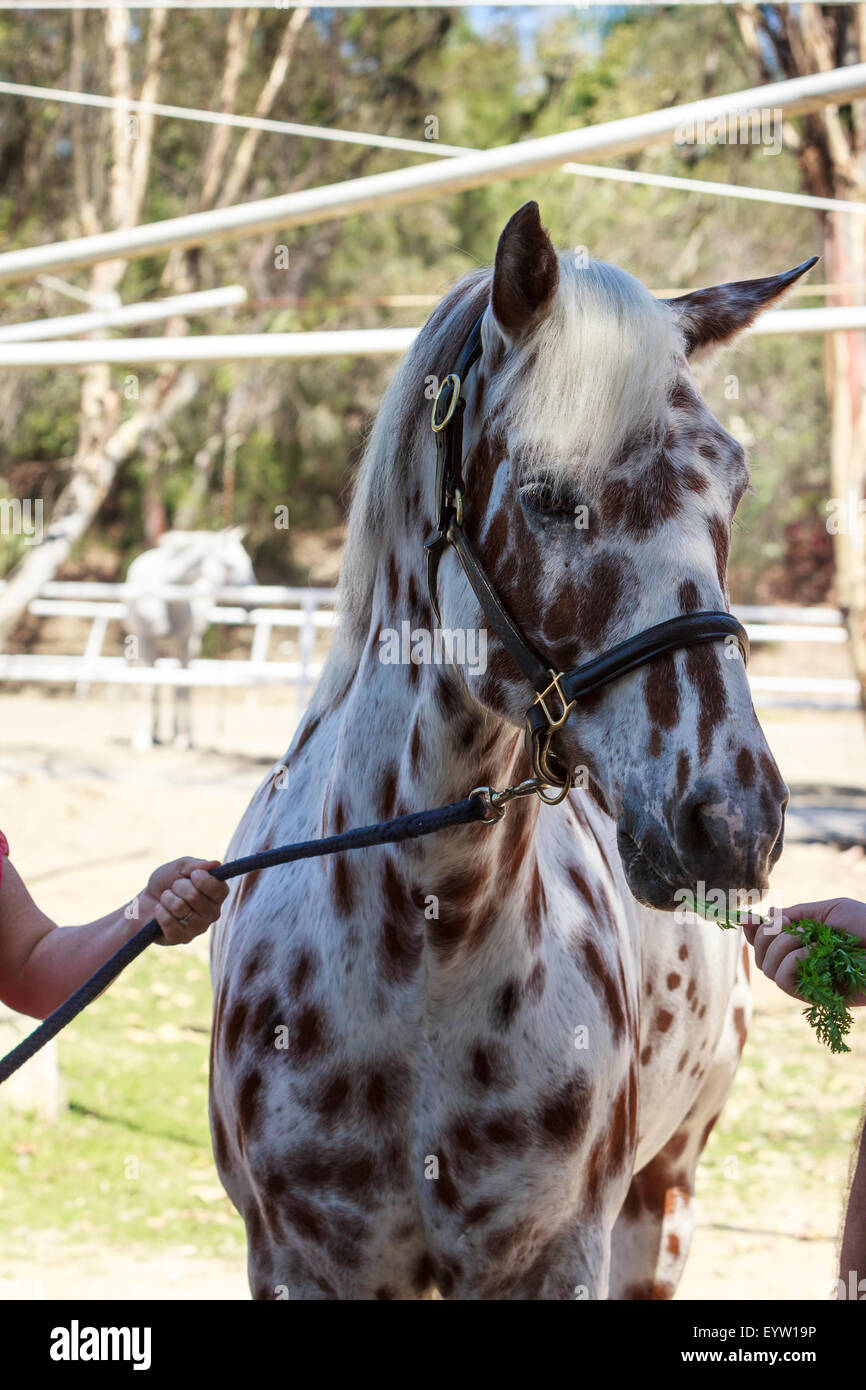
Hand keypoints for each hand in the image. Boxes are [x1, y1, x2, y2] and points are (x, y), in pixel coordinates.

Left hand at [143, 858, 228, 944]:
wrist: (145, 901)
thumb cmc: (166, 882)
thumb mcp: (180, 867)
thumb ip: (196, 865)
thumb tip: (215, 864)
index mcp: (216, 895)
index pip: (219, 890)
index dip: (204, 880)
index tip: (193, 874)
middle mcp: (212, 914)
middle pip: (195, 896)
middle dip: (178, 886)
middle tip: (174, 888)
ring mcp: (197, 928)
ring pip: (179, 908)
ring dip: (167, 898)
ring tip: (166, 899)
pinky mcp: (180, 938)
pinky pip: (168, 921)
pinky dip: (159, 911)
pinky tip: (160, 912)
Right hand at [742, 898, 865, 1004]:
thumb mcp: (829, 910)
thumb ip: (797, 914)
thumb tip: (767, 915)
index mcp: (803, 940)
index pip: (766, 939)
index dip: (752, 930)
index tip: (748, 919)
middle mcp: (800, 961)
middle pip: (760, 955)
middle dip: (765, 935)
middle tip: (784, 924)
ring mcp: (806, 980)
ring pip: (767, 968)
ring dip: (779, 946)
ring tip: (805, 939)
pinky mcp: (813, 996)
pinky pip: (784, 981)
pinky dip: (791, 961)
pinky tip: (812, 951)